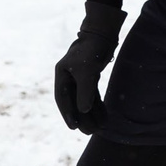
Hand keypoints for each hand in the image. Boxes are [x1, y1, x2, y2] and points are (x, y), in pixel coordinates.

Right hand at [53, 4, 125, 132]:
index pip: (62, 98)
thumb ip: (84, 91)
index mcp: (62, 74)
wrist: (103, 33)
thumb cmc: (92, 49)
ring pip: (83, 98)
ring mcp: (79, 76)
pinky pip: (92, 94)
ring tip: (98, 128)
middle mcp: (69, 76)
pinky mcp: (91, 75)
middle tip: (87, 132)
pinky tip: (104, 116)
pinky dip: (97, 104)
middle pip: (73, 101)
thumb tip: (83, 110)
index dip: (67, 113)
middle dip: (81, 117)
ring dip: (90, 113)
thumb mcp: (87, 71)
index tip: (73, 127)